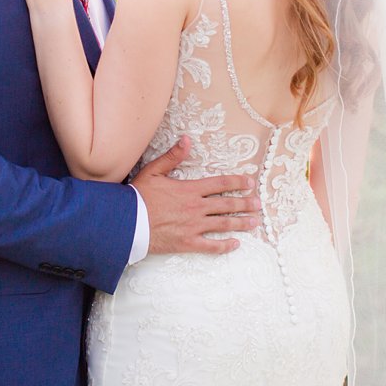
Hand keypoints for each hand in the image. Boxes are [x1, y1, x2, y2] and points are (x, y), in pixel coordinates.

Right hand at [130, 137, 259, 254]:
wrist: (127, 223)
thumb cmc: (138, 197)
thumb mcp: (153, 171)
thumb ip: (172, 156)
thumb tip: (187, 140)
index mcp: (190, 189)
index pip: (220, 183)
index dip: (237, 182)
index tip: (250, 182)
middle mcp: (196, 208)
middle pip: (226, 204)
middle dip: (245, 203)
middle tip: (258, 204)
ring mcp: (194, 226)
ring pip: (223, 224)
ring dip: (241, 222)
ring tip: (254, 222)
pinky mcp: (188, 243)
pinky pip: (211, 246)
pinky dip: (225, 245)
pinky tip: (235, 244)